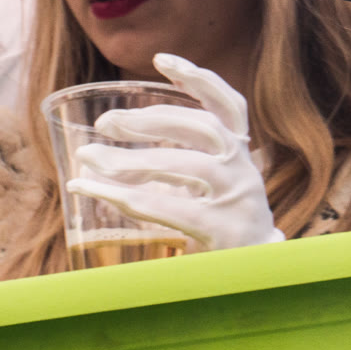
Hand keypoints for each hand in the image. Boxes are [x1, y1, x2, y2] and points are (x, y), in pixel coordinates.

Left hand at [66, 53, 283, 252]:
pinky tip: (93, 190)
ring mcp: (238, 202)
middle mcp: (245, 173)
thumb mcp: (212, 198)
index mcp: (243, 159)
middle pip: (200, 128)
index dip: (198, 80)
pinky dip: (124, 196)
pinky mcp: (223, 232)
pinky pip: (168, 207)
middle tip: (105, 123)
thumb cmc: (226, 241)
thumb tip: (114, 156)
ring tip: (89, 158)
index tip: (161, 59)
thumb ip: (180, 174)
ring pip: (183, 164)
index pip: (230, 107)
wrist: (261, 290)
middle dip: (149, 119)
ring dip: (131, 159)